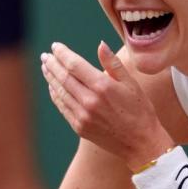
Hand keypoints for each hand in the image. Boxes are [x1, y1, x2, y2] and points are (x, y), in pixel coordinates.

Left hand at [41, 41, 172, 168]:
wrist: (141, 143)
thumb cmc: (140, 111)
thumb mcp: (131, 84)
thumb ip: (113, 64)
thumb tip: (100, 45)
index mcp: (103, 86)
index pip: (74, 65)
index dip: (62, 53)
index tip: (55, 46)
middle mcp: (89, 100)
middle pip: (63, 77)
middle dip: (52, 64)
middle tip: (45, 56)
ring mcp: (82, 115)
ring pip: (60, 92)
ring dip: (51, 78)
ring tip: (46, 68)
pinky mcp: (79, 127)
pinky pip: (62, 107)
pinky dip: (55, 94)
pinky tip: (53, 87)